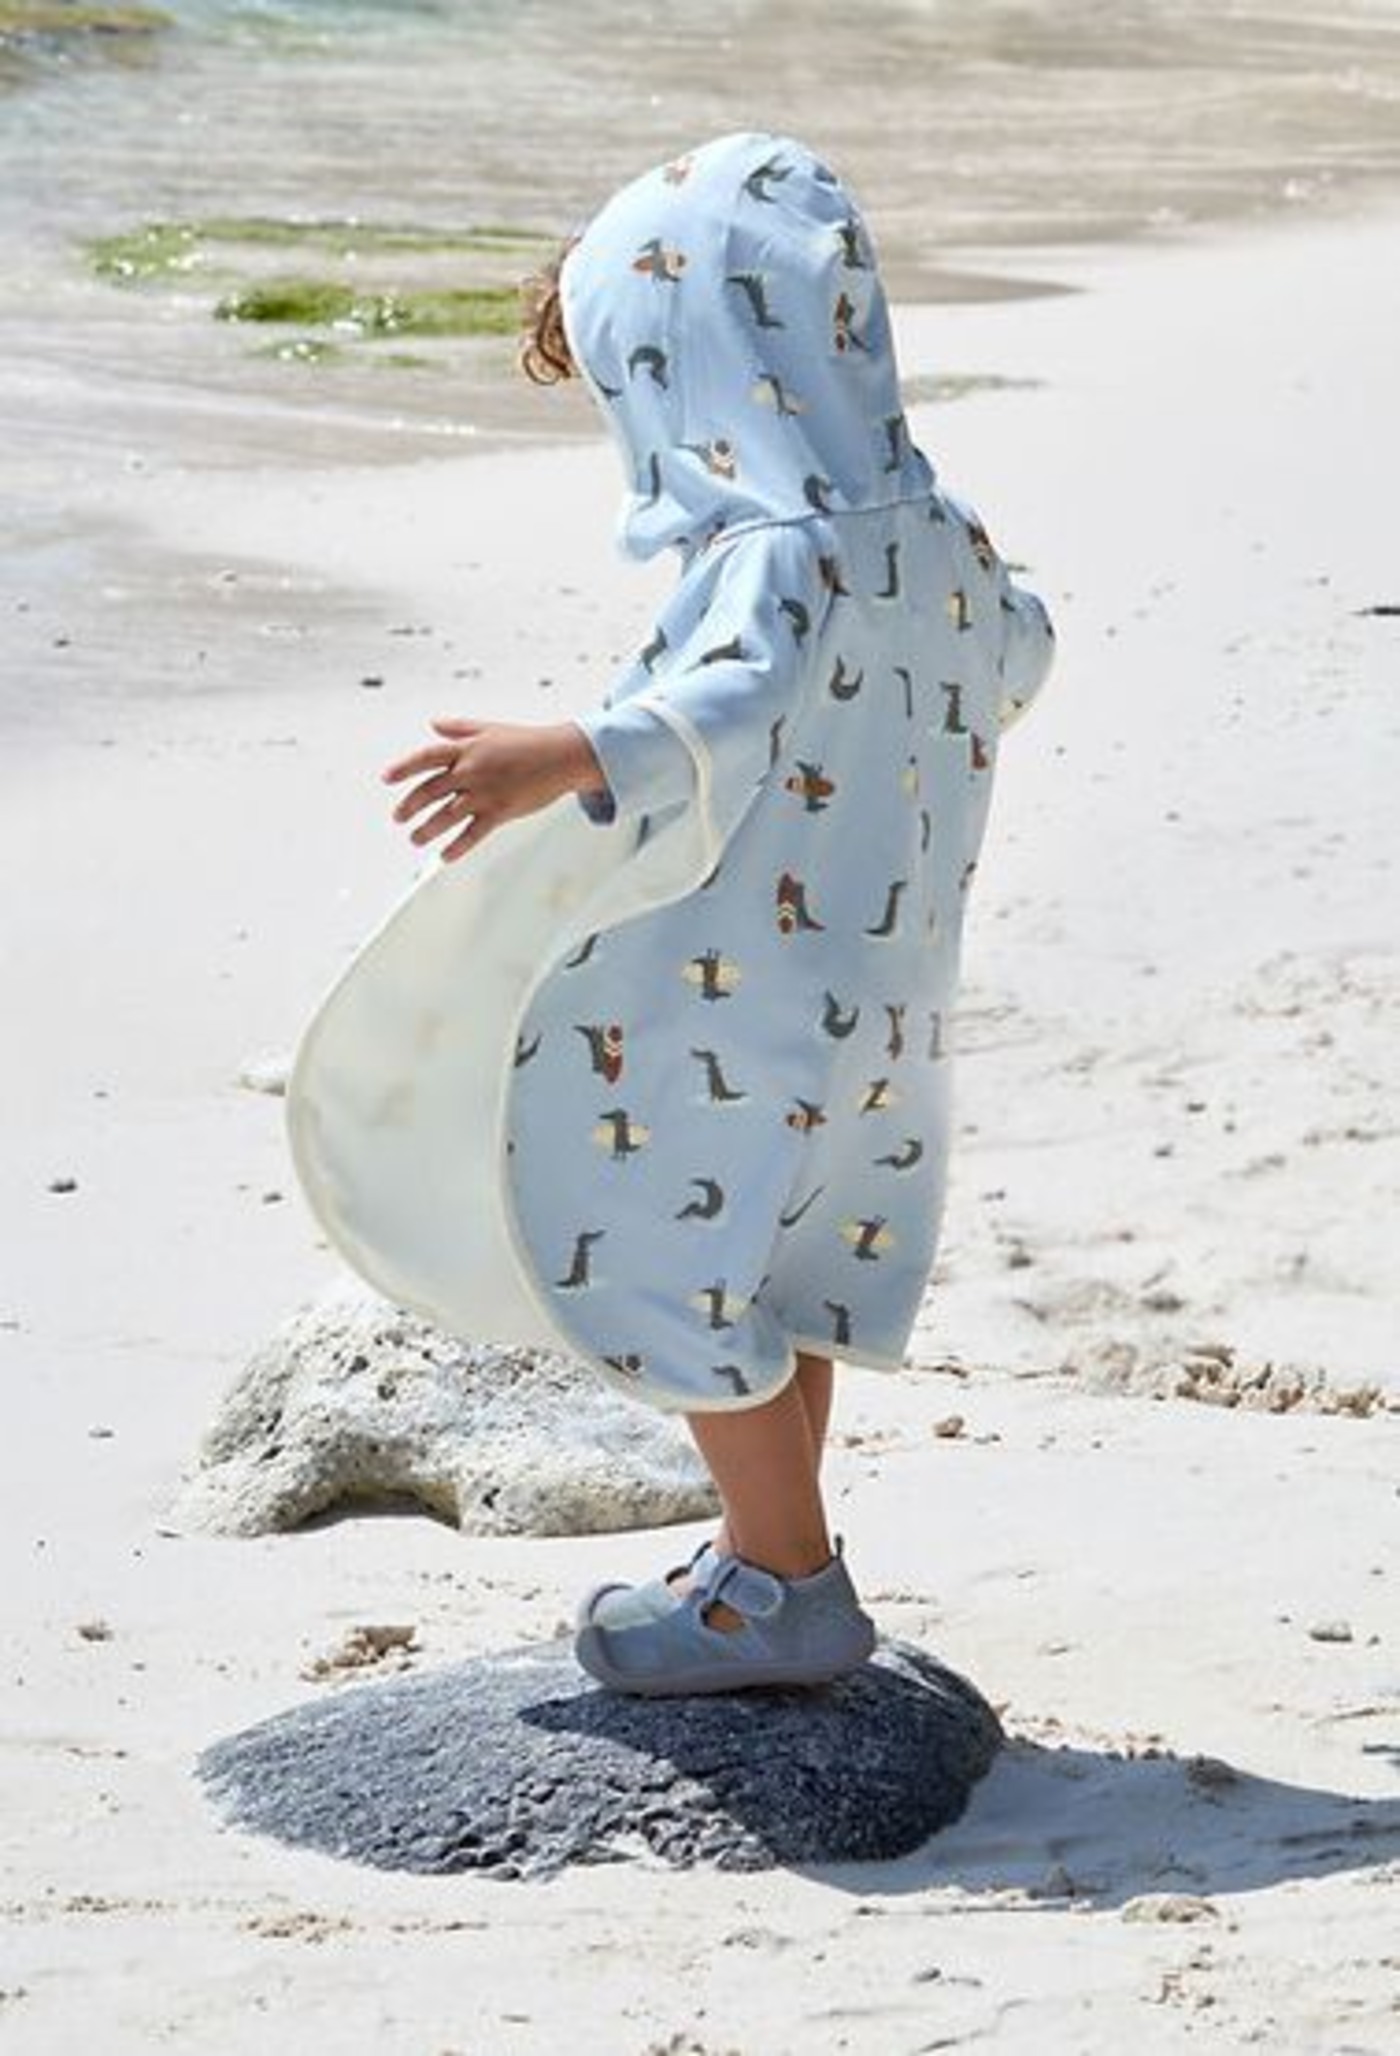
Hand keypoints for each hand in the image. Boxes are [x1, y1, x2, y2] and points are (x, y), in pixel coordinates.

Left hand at [382, 717, 607, 861]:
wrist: (561, 755)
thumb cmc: (527, 741)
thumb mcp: (489, 728)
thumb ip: (458, 728)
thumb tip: (433, 724)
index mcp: (466, 749)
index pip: (426, 758)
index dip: (403, 768)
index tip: (386, 778)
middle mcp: (471, 771)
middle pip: (430, 791)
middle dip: (410, 806)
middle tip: (398, 817)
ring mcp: (485, 793)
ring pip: (446, 815)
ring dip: (427, 830)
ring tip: (415, 839)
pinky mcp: (501, 812)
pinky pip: (473, 834)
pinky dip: (457, 847)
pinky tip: (445, 856)